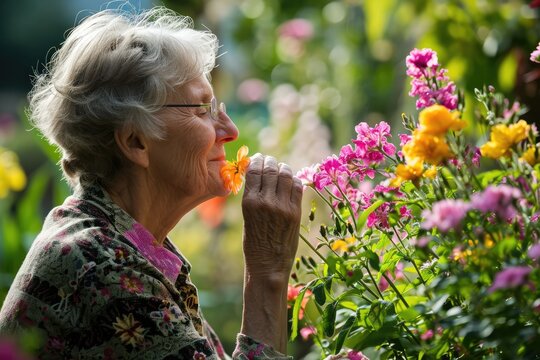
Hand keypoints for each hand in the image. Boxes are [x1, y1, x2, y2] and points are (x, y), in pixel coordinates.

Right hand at [242, 153, 302, 283]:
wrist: (268, 266)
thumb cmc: (254, 244)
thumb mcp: (247, 217)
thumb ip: (254, 196)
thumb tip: (261, 175)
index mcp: (249, 202)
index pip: (255, 171)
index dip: (257, 160)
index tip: (259, 158)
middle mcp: (266, 201)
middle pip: (271, 169)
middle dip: (270, 161)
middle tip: (270, 160)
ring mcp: (283, 206)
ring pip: (285, 175)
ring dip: (283, 168)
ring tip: (281, 168)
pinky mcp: (295, 212)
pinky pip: (297, 187)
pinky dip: (294, 180)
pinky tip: (291, 181)